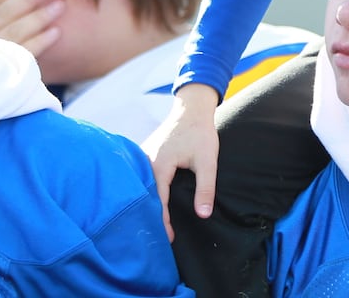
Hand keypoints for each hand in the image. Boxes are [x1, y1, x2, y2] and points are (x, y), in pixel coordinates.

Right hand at [142, 83, 219, 241]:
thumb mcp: (207, 161)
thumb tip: (203, 214)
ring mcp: (143, 157)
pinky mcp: (145, 155)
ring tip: (151, 224)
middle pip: (144, 195)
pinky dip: (144, 192)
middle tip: (155, 238)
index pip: (158, 200)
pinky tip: (149, 204)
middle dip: (150, 216)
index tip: (168, 239)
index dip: (162, 221)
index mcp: (159, 164)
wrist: (192, 109)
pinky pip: (141, 178)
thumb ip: (205, 188)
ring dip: (146, 204)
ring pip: (141, 187)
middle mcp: (146, 161)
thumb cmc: (200, 133)